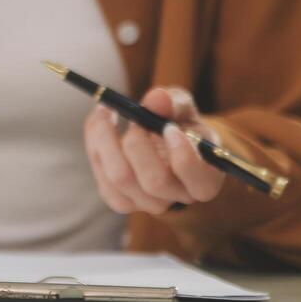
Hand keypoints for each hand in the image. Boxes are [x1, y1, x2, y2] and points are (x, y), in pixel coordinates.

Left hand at [84, 86, 225, 215]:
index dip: (184, 155)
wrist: (162, 144)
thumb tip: (156, 98)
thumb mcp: (183, 109)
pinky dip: (95, 146)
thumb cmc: (178, 124)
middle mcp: (178, 197)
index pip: (200, 183)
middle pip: (155, 181)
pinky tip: (100, 124)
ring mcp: (148, 204)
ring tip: (107, 110)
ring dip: (108, 140)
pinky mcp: (121, 201)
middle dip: (139, 143)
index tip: (169, 127)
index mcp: (205, 180)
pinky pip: (102, 176)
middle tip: (134, 116)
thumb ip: (174, 102)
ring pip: (121, 178)